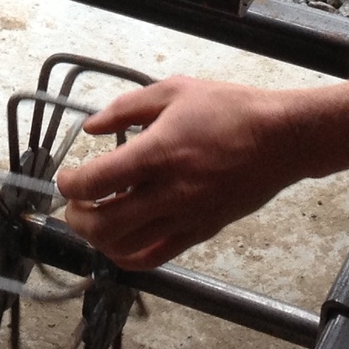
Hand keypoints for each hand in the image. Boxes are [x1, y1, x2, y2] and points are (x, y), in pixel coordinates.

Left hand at [55, 77, 296, 270]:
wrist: (282, 138)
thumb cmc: (230, 110)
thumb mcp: (173, 90)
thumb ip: (126, 108)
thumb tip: (91, 126)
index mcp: (158, 153)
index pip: (96, 181)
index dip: (70, 184)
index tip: (66, 178)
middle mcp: (168, 192)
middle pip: (104, 225)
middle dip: (77, 218)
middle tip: (74, 204)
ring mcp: (186, 217)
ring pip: (125, 249)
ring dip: (98, 239)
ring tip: (95, 221)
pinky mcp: (201, 231)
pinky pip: (156, 257)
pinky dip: (129, 256)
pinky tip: (122, 241)